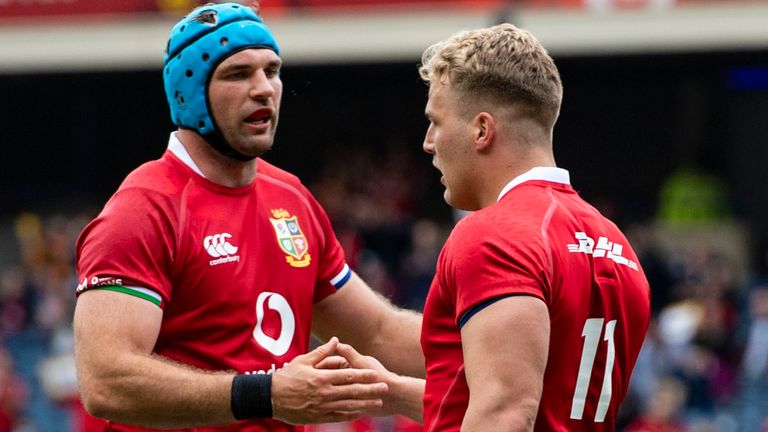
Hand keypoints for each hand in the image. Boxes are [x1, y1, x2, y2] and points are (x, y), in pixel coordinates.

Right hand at [271, 337, 387, 424]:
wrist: (270, 398)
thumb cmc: (286, 377)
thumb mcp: (303, 361)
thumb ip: (322, 352)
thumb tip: (336, 340)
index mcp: (322, 378)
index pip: (348, 376)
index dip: (363, 375)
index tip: (376, 374)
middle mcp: (324, 393)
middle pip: (352, 391)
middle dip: (370, 390)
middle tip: (385, 389)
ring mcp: (321, 406)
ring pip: (348, 406)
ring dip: (364, 404)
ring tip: (377, 402)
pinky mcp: (318, 417)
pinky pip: (338, 416)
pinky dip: (350, 414)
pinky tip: (360, 412)